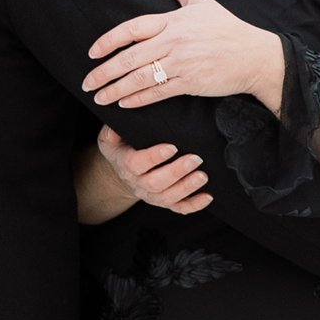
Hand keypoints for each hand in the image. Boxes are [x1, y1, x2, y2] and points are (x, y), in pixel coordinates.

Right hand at [76, 127, 211, 223]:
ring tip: (203, 176)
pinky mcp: (165, 202)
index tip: (172, 147)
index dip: (154, 157)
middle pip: (155, 183)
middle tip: (195, 159)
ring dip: (186, 188)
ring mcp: (152, 195)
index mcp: (126, 164)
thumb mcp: (111, 136)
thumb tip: (125, 111)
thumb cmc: (121, 147)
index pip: (137, 163)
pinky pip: (179, 208)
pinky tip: (208, 197)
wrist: (121, 172)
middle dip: (176, 172)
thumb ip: (116, 126)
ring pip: (168, 197)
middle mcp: (138, 183)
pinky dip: (194, 205)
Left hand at [83, 0, 285, 116]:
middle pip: (131, 56)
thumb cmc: (226, 27)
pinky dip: (139, 99)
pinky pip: (159, 92)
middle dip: (105, 71)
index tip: (92, 52)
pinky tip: (123, 104)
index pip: (132, 28)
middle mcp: (175, 41)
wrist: (254, 55)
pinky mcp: (191, 82)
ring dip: (116, 89)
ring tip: (99, 97)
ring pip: (141, 78)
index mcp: (173, 20)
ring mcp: (183, 63)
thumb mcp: (199, 0)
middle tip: (87, 82)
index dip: (109, 40)